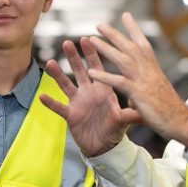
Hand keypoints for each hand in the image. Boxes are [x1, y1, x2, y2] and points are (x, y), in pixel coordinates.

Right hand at [40, 37, 140, 156]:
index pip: (97, 68)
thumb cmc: (115, 130)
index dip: (92, 54)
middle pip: (79, 71)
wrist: (104, 147)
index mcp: (103, 89)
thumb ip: (131, 114)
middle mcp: (89, 92)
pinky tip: (41, 96)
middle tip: (67, 42)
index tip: (88, 39)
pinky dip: (51, 103)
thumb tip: (145, 109)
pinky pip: (59, 108)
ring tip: (50, 62)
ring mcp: (78, 102)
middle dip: (74, 57)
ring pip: (66, 85)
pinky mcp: (71, 115)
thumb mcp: (124, 120)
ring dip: (58, 75)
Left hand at [86, 13, 187, 146]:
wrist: (180, 121)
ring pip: (122, 59)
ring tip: (91, 40)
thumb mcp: (154, 95)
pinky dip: (105, 76)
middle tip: (99, 24)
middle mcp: (148, 69)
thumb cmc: (169, 110)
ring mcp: (143, 80)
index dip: (134, 29)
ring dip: (106, 48)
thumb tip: (131, 98)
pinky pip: (119, 82)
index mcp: (153, 67)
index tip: (125, 15)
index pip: (143, 43)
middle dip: (114, 34)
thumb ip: (140, 93)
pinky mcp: (138, 93)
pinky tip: (92, 72)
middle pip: (129, 46)